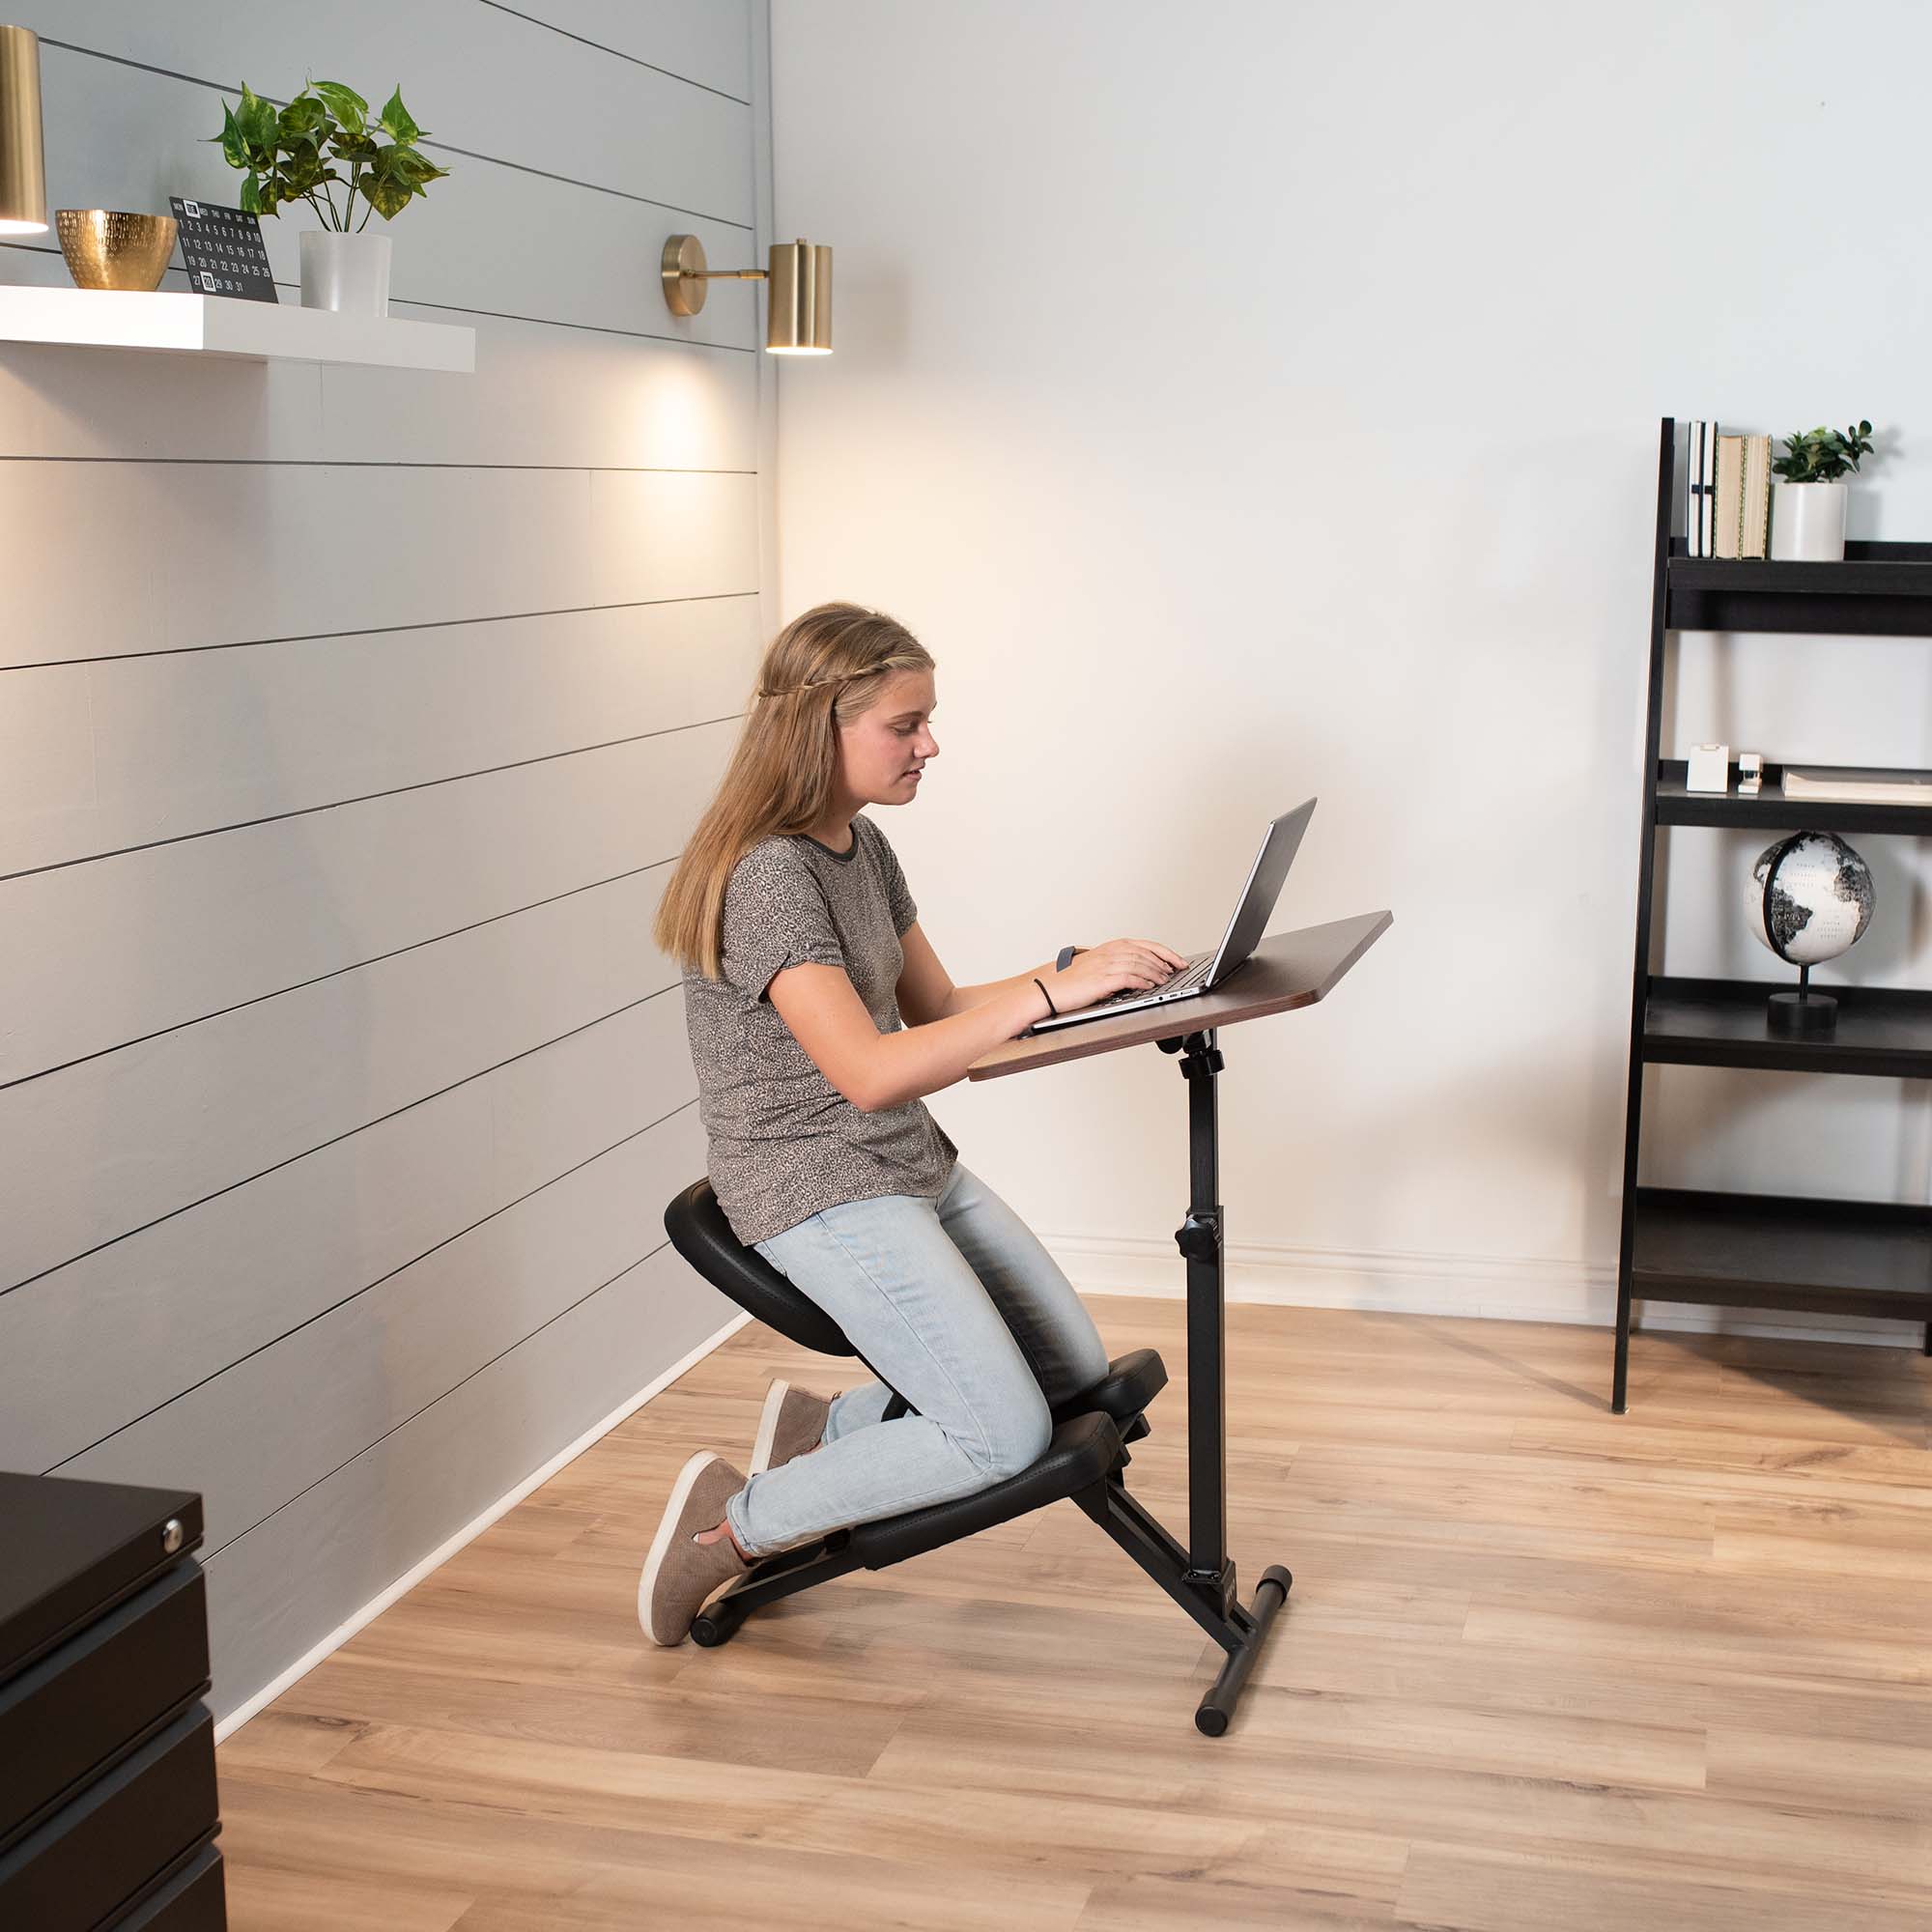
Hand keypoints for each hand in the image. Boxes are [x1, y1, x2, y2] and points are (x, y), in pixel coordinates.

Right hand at [1053, 937, 1189, 1012]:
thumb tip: (1140, 972)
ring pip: (1139, 964)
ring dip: (1156, 973)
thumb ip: (1116, 964)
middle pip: (1145, 954)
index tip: (1179, 961)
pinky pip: (1127, 978)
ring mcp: (1105, 965)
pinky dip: (1142, 981)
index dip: (1166, 953)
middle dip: (1165, 963)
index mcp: (1110, 947)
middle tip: (1176, 972)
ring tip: (1165, 981)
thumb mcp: (1097, 966)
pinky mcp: (1101, 980)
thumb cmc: (1069, 980)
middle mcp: (1109, 953)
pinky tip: (1149, 986)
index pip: (1145, 945)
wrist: (1048, 989)